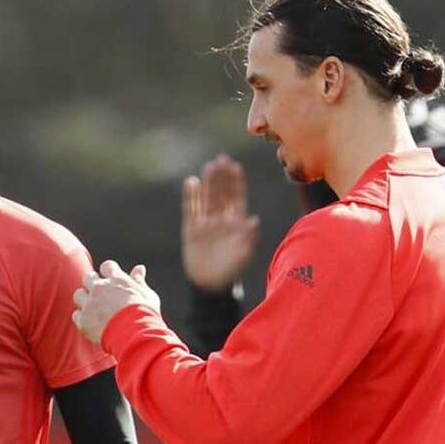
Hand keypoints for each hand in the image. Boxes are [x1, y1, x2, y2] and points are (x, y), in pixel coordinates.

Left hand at [73, 260, 160, 344]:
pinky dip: (83, 319)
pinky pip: (76, 315)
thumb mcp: (147, 295)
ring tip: (94, 310)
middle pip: (88, 277)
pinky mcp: (84, 320)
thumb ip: (139, 281)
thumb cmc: (146, 315)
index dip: (108, 273)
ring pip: (78, 295)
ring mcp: (90, 304)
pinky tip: (92, 324)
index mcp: (117, 279)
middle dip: (92, 284)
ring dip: (84, 300)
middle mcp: (100, 288)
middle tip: (100, 295)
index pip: (107, 266)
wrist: (136, 334)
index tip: (111, 280)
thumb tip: (139, 268)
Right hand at [181, 154, 259, 291]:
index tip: (235, 166)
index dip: (236, 182)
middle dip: (222, 177)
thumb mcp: (243, 254)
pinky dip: (190, 196)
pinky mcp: (191, 229)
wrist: (211, 284)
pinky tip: (190, 182)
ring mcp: (206, 223)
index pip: (236, 197)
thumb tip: (254, 220)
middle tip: (221, 159)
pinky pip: (190, 209)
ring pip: (207, 198)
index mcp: (236, 222)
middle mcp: (221, 219)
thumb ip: (248, 236)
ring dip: (208, 183)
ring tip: (208, 167)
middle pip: (221, 193)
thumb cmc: (231, 269)